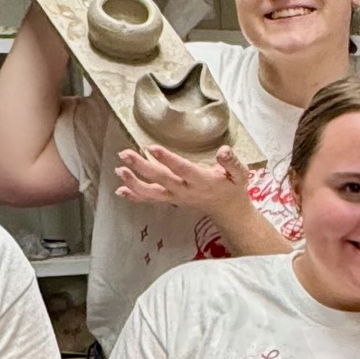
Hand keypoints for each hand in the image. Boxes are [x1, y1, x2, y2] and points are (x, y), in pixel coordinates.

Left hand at [115, 145, 251, 215]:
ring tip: (119, 170)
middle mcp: (186, 191)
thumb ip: (232, 163)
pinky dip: (135, 196)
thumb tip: (223, 150)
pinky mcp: (171, 200)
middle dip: (142, 167)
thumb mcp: (240, 174)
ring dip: (134, 183)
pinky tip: (120, 190)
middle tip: (125, 154)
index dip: (167, 159)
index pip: (182, 170)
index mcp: (202, 181)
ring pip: (152, 192)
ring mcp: (176, 197)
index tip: (152, 148)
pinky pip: (151, 200)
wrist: (228, 210)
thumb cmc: (232, 187)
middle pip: (161, 179)